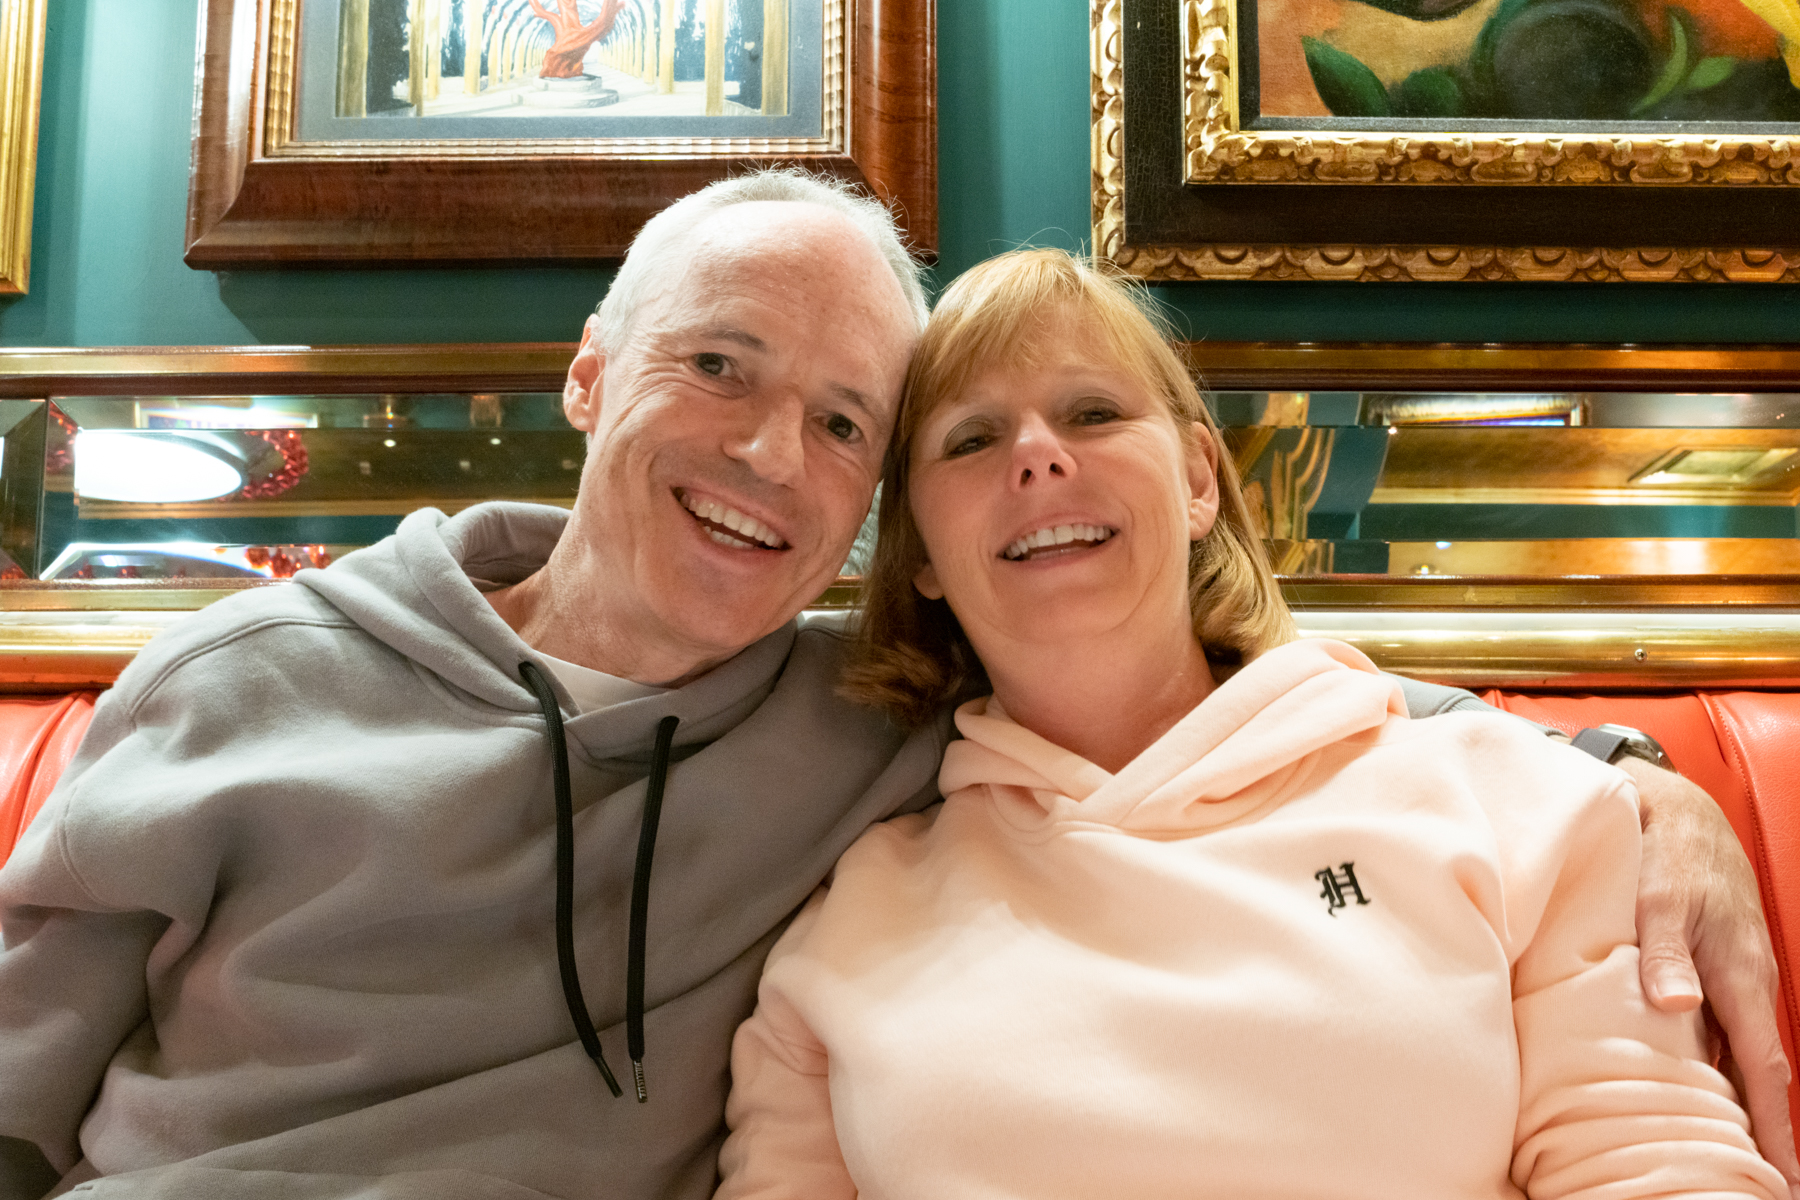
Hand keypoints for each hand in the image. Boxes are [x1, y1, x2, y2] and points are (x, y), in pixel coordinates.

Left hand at [1620, 755, 1799, 1197]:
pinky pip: (1731, 1027)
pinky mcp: (1719, 963)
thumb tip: (1677, 1005)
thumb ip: (1663, 951)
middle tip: (1768, 1180)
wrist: (1675, 809)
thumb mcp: (1659, 897)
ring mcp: (1736, 973)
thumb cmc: (1666, 853)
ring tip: (1743, 1152)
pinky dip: (1730, 1063)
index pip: (1765, 1066)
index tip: (1783, 1171)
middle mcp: (1747, 980)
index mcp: (1739, 973)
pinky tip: (1714, 1089)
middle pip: (1761, 1069)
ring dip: (1749, 1098)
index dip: (1775, 1122)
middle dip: (1770, 1126)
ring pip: (1746, 1049)